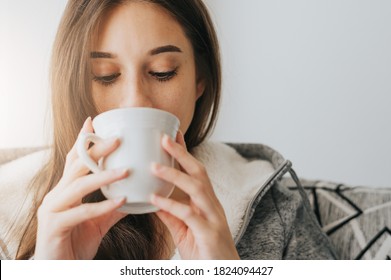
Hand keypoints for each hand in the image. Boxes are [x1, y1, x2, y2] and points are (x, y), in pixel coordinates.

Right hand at [35, 117, 127, 258]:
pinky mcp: (55, 226)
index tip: (93, 121)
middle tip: (118, 138)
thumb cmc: (74, 242)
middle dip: (96, 150)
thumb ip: (112, 208)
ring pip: (78, 186)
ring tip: (126, 170)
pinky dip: (102, 206)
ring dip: (103, 176)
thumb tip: (133, 196)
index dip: (82, 141)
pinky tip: (121, 200)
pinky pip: (82, 212)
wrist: (57, 270)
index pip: (74, 161)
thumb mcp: (97, 222)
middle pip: (76, 166)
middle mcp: (56, 196)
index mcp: (65, 191)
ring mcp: (53, 210)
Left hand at [150, 132, 239, 259]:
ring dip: (175, 175)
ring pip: (196, 188)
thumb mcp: (183, 230)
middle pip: (199, 172)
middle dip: (182, 153)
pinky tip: (154, 199)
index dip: (184, 152)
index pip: (195, 171)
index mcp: (206, 202)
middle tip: (163, 138)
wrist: (222, 273)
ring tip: (154, 166)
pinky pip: (189, 214)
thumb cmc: (204, 251)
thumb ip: (170, 215)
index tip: (171, 134)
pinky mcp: (209, 232)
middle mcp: (211, 205)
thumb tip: (153, 199)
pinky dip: (171, 205)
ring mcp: (212, 217)